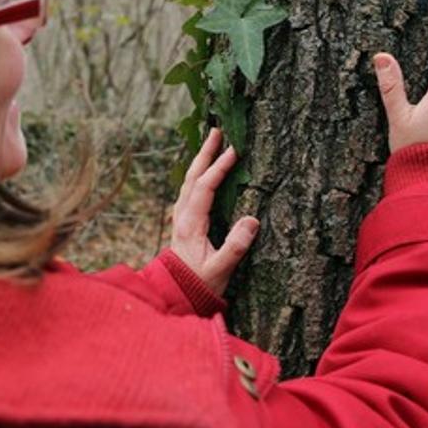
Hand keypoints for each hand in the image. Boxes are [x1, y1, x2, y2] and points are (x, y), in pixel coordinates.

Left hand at [170, 128, 260, 295]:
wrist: (176, 297)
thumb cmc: (199, 285)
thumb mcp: (220, 271)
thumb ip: (234, 247)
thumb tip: (252, 220)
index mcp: (191, 224)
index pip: (204, 187)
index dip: (219, 167)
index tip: (234, 150)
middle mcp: (182, 216)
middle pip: (192, 176)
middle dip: (205, 152)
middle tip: (217, 130)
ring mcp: (180, 218)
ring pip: (188, 181)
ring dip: (200, 160)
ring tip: (212, 143)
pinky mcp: (183, 222)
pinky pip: (189, 189)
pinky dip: (198, 174)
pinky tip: (204, 171)